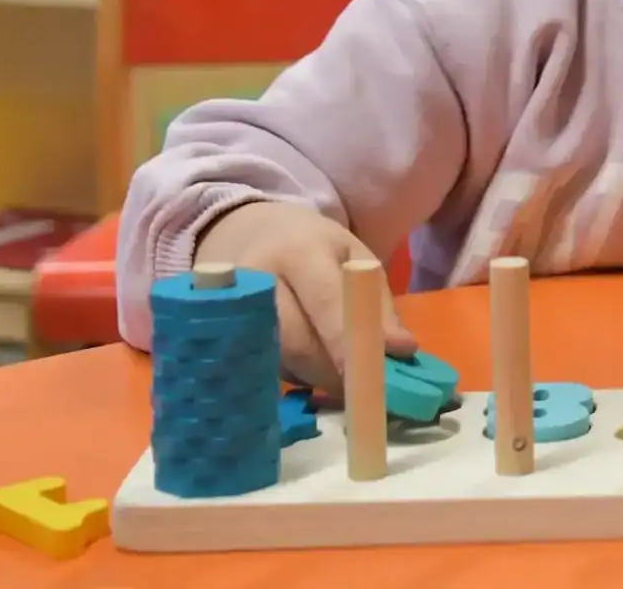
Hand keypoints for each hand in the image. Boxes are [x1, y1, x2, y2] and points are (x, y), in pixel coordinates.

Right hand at [192, 200, 417, 394]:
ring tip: (345, 377)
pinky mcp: (223, 335)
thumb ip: (378, 303)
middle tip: (367, 389)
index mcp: (298, 251)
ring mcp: (231, 311)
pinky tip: (314, 366)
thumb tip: (400, 351)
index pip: (324, 302)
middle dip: (335, 372)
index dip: (349, 343)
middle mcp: (256, 281)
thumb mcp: (355, 256)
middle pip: (295, 342)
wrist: (243, 233)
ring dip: (318, 378)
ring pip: (280, 362)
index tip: (375, 375)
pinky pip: (266, 367)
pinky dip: (298, 374)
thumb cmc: (312, 246)